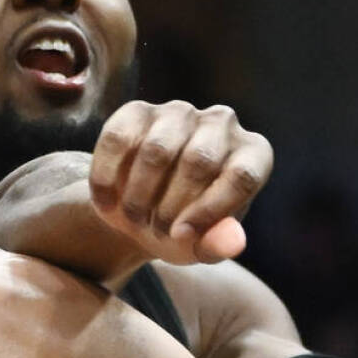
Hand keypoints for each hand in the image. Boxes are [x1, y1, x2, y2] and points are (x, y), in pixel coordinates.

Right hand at [88, 100, 272, 263]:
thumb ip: (218, 245)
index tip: (182, 237)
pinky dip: (107, 179)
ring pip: (158, 150)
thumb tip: (232, 242)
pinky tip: (105, 204)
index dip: (210, 210)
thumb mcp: (200, 247)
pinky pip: (118, 140)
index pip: (241, 176)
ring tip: (134, 218)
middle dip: (171, 206)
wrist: (140, 212)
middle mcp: (222, 123)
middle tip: (156, 231)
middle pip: (198, 161)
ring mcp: (180, 112)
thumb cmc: (182, 229)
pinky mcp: (138, 111)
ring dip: (139, 195)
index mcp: (252, 154)